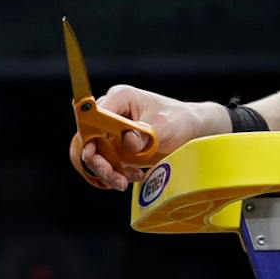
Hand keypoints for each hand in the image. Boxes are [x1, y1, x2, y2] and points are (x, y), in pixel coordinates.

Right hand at [76, 84, 223, 189]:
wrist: (190, 131)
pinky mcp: (116, 146)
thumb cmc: (178, 119)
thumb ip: (143, 134)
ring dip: (108, 171)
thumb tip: (126, 142)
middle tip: (113, 177)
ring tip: (126, 181)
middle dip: (98, 160)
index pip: (93, 115)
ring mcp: (112, 130)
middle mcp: (111, 112)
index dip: (90, 135)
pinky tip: (134, 175)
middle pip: (90, 137)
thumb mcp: (163, 126)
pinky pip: (107, 162)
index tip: (94, 154)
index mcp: (120, 97)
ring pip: (96, 154)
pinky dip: (117, 173)